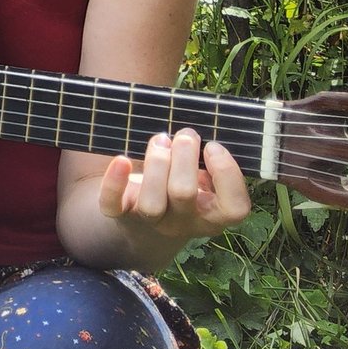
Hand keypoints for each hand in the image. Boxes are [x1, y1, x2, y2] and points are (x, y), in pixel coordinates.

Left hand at [98, 128, 250, 241]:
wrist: (145, 220)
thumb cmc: (184, 183)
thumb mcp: (205, 175)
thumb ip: (210, 159)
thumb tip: (203, 126)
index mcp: (214, 214)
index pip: (234, 208)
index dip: (227, 174)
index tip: (213, 146)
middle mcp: (184, 222)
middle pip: (184, 194)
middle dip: (183, 156)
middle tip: (185, 134)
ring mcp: (152, 221)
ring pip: (151, 204)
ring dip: (155, 165)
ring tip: (160, 140)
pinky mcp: (121, 214)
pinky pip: (113, 204)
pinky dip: (115, 182)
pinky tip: (121, 160)